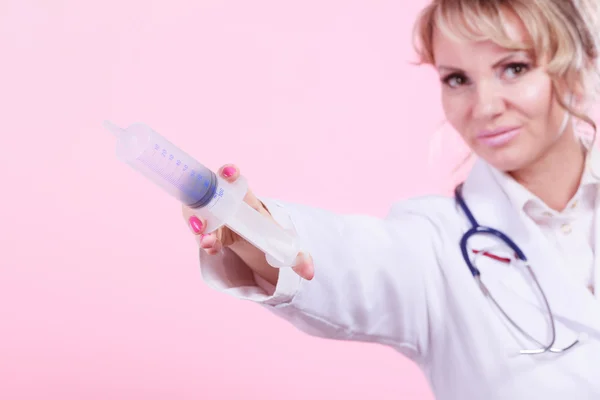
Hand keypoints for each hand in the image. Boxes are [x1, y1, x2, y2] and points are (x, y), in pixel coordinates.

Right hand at [182, 164, 313, 281]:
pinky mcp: (204, 229)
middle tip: (205, 222)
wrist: (252, 238)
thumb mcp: (280, 241)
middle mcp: (224, 201)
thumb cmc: (265, 232)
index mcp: (244, 197)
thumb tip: (310, 273)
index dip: (229, 173)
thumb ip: (296, 257)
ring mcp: (211, 214)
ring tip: (206, 241)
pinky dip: (200, 237)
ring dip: (198, 224)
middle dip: (206, 203)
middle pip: (209, 193)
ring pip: (197, 212)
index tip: (230, 173)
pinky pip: (197, 229)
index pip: (234, 179)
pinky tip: (209, 248)